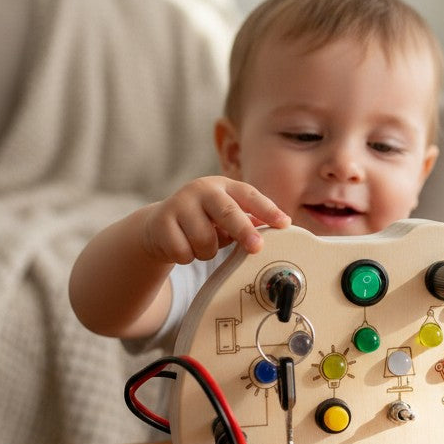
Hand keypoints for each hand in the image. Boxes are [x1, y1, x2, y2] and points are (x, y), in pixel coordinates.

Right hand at [142, 176, 289, 264]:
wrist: (158, 225)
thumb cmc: (203, 221)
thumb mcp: (225, 217)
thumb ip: (248, 220)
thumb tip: (279, 227)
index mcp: (223, 186)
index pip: (249, 195)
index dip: (267, 210)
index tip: (284, 223)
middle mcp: (201, 190)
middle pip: (227, 212)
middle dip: (244, 231)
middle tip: (256, 248)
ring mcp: (179, 204)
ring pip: (205, 239)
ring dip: (207, 252)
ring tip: (201, 245)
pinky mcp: (161, 222)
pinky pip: (184, 251)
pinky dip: (187, 256)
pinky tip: (183, 246)